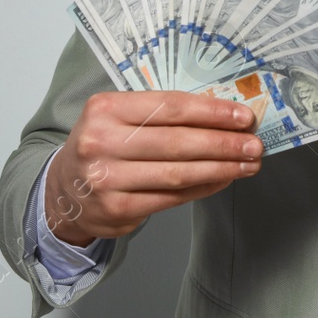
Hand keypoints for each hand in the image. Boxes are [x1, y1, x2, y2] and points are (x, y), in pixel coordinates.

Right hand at [44, 91, 262, 245]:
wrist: (63, 190)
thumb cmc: (102, 145)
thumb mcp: (117, 116)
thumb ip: (160, 113)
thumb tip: (222, 114)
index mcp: (105, 109)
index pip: (169, 107)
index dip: (211, 112)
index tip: (243, 116)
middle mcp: (102, 143)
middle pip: (178, 142)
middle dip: (224, 143)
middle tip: (254, 144)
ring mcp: (108, 179)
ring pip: (179, 173)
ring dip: (221, 168)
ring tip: (247, 163)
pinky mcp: (117, 210)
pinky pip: (172, 197)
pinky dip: (203, 187)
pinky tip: (223, 179)